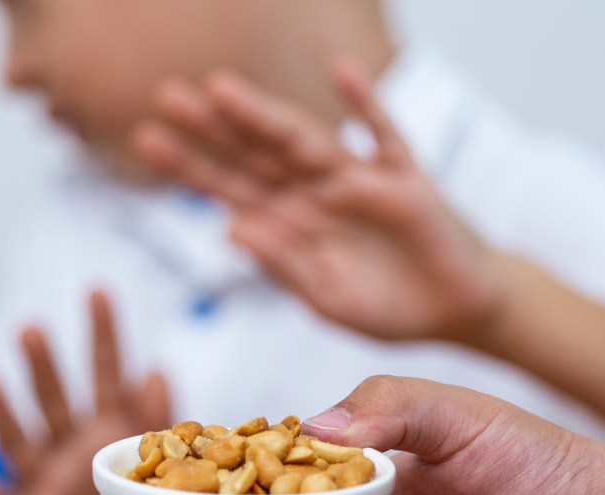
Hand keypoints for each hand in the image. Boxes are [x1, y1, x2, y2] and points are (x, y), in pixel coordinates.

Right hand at [0, 290, 170, 494]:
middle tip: (31, 327)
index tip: (98, 290)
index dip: (103, 337)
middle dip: (42, 365)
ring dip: (0, 412)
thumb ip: (150, 422)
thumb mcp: (140, 466)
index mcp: (101, 432)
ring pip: (19, 444)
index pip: (105, 376)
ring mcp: (42, 488)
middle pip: (53, 401)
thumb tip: (158, 371)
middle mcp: (65, 450)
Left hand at [132, 58, 502, 341]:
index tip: (146, 140)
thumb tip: (230, 230)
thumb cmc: (391, 308)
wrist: (458, 312)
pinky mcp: (405, 180)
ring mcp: (359, 182)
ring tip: (221, 88)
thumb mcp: (328, 298)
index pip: (232, 189)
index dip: (191, 167)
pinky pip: (385, 136)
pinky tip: (341, 72)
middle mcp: (318, 195)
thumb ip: (283, 265)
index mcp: (293, 225)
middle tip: (166, 96)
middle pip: (257, 155)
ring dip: (265, 115)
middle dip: (213, 129)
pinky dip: (365, 105)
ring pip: (306, 140)